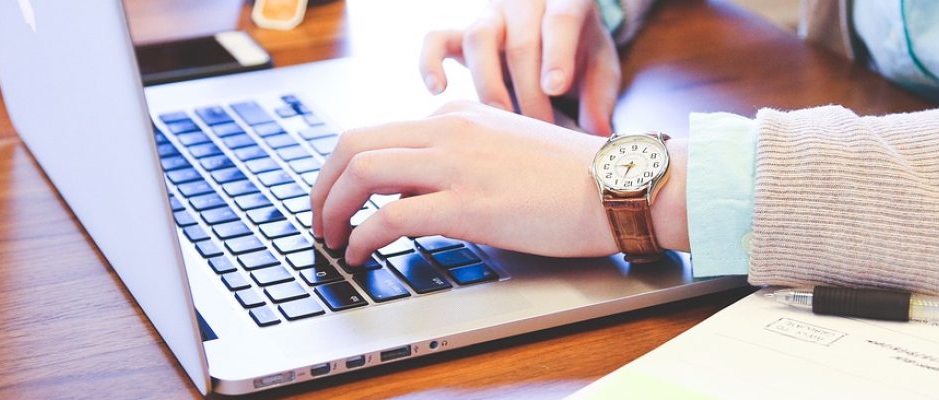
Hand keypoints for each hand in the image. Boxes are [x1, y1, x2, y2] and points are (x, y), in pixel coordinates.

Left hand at [310, 101, 687, 262]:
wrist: (619, 185)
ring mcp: (456, 165)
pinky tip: (361, 254)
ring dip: (332, 208)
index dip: (346, 170)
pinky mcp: (467, 205)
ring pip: (361, 172)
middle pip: (354, 144)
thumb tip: (421, 191)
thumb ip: (464, 158)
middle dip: (323, 185)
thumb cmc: (575, 178)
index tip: (340, 198)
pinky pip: (390, 216)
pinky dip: (362, 237)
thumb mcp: (508, 149)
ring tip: (331, 238)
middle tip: (319, 218)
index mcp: (459, 116)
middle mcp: (449, 131)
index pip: (379, 133)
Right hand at [419, 0, 620, 134]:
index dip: (557, 54)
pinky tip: (438, 90)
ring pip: (478, 39)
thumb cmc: (580, 53)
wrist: (554, 35)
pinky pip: (436, 39)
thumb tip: (597, 132)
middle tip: (539, 129)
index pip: (560, 20)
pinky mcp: (461, 35)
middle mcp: (524, 5)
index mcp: (567, 2)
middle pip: (520, 42)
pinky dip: (430, 62)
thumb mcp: (600, 67)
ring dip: (489, 84)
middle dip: (529, 91)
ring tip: (501, 120)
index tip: (555, 88)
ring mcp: (490, 18)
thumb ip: (600, 95)